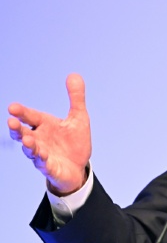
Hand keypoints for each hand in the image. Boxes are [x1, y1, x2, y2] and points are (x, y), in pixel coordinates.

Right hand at [7, 73, 91, 195]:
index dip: (21, 112)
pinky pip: (45, 165)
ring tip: (28, 141)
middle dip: (17, 129)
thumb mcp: (79, 118)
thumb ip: (76, 98)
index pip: (30, 116)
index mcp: (44, 125)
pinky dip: (43, 161)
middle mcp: (39, 139)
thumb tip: (74, 74)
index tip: (13, 107)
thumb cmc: (74, 142)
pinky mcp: (50, 168)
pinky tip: (43, 158)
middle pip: (23, 134)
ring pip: (32, 150)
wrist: (78, 167)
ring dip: (29, 146)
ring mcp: (43, 154)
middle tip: (11, 122)